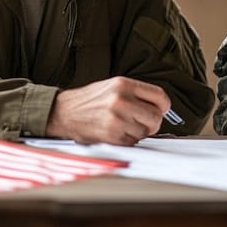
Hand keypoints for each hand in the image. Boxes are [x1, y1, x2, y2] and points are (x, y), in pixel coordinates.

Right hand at [45, 76, 170, 144]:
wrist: (63, 112)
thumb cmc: (89, 100)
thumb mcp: (113, 86)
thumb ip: (137, 94)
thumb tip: (161, 107)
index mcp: (124, 84)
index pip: (160, 96)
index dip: (164, 106)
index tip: (161, 110)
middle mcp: (121, 100)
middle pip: (156, 116)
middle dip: (153, 123)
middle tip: (143, 122)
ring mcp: (117, 119)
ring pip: (145, 132)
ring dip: (138, 133)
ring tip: (123, 126)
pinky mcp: (111, 136)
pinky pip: (133, 142)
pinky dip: (128, 141)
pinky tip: (116, 133)